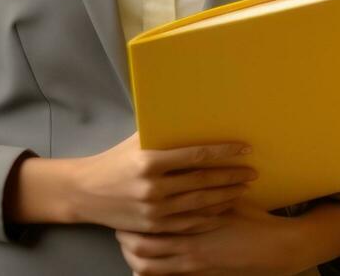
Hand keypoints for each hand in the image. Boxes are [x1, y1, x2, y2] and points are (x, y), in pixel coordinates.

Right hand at [69, 131, 257, 234]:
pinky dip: (210, 216)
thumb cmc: (115, 160)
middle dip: (231, 176)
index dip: (223, 152)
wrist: (86, 192)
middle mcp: (153, 187)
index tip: (244, 148)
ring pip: (200, 203)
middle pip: (202, 181)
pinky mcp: (153, 227)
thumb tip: (192, 112)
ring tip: (244, 188)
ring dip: (226, 196)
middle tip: (252, 171)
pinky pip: (189, 222)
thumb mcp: (136, 140)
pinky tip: (224, 208)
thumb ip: (163, 132)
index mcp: (149, 161)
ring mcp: (154, 210)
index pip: (195, 155)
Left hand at [115, 197, 299, 275]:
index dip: (134, 212)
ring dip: (133, 255)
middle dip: (126, 237)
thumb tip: (184, 171)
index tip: (124, 202)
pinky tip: (143, 263)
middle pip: (142, 245)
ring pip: (147, 264)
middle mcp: (187, 244)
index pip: (153, 217)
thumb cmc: (251, 220)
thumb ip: (203, 190)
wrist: (273, 249)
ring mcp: (190, 263)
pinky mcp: (195, 274)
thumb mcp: (226, 200)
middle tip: (118, 225)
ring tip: (126, 243)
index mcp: (193, 220)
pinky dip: (149, 270)